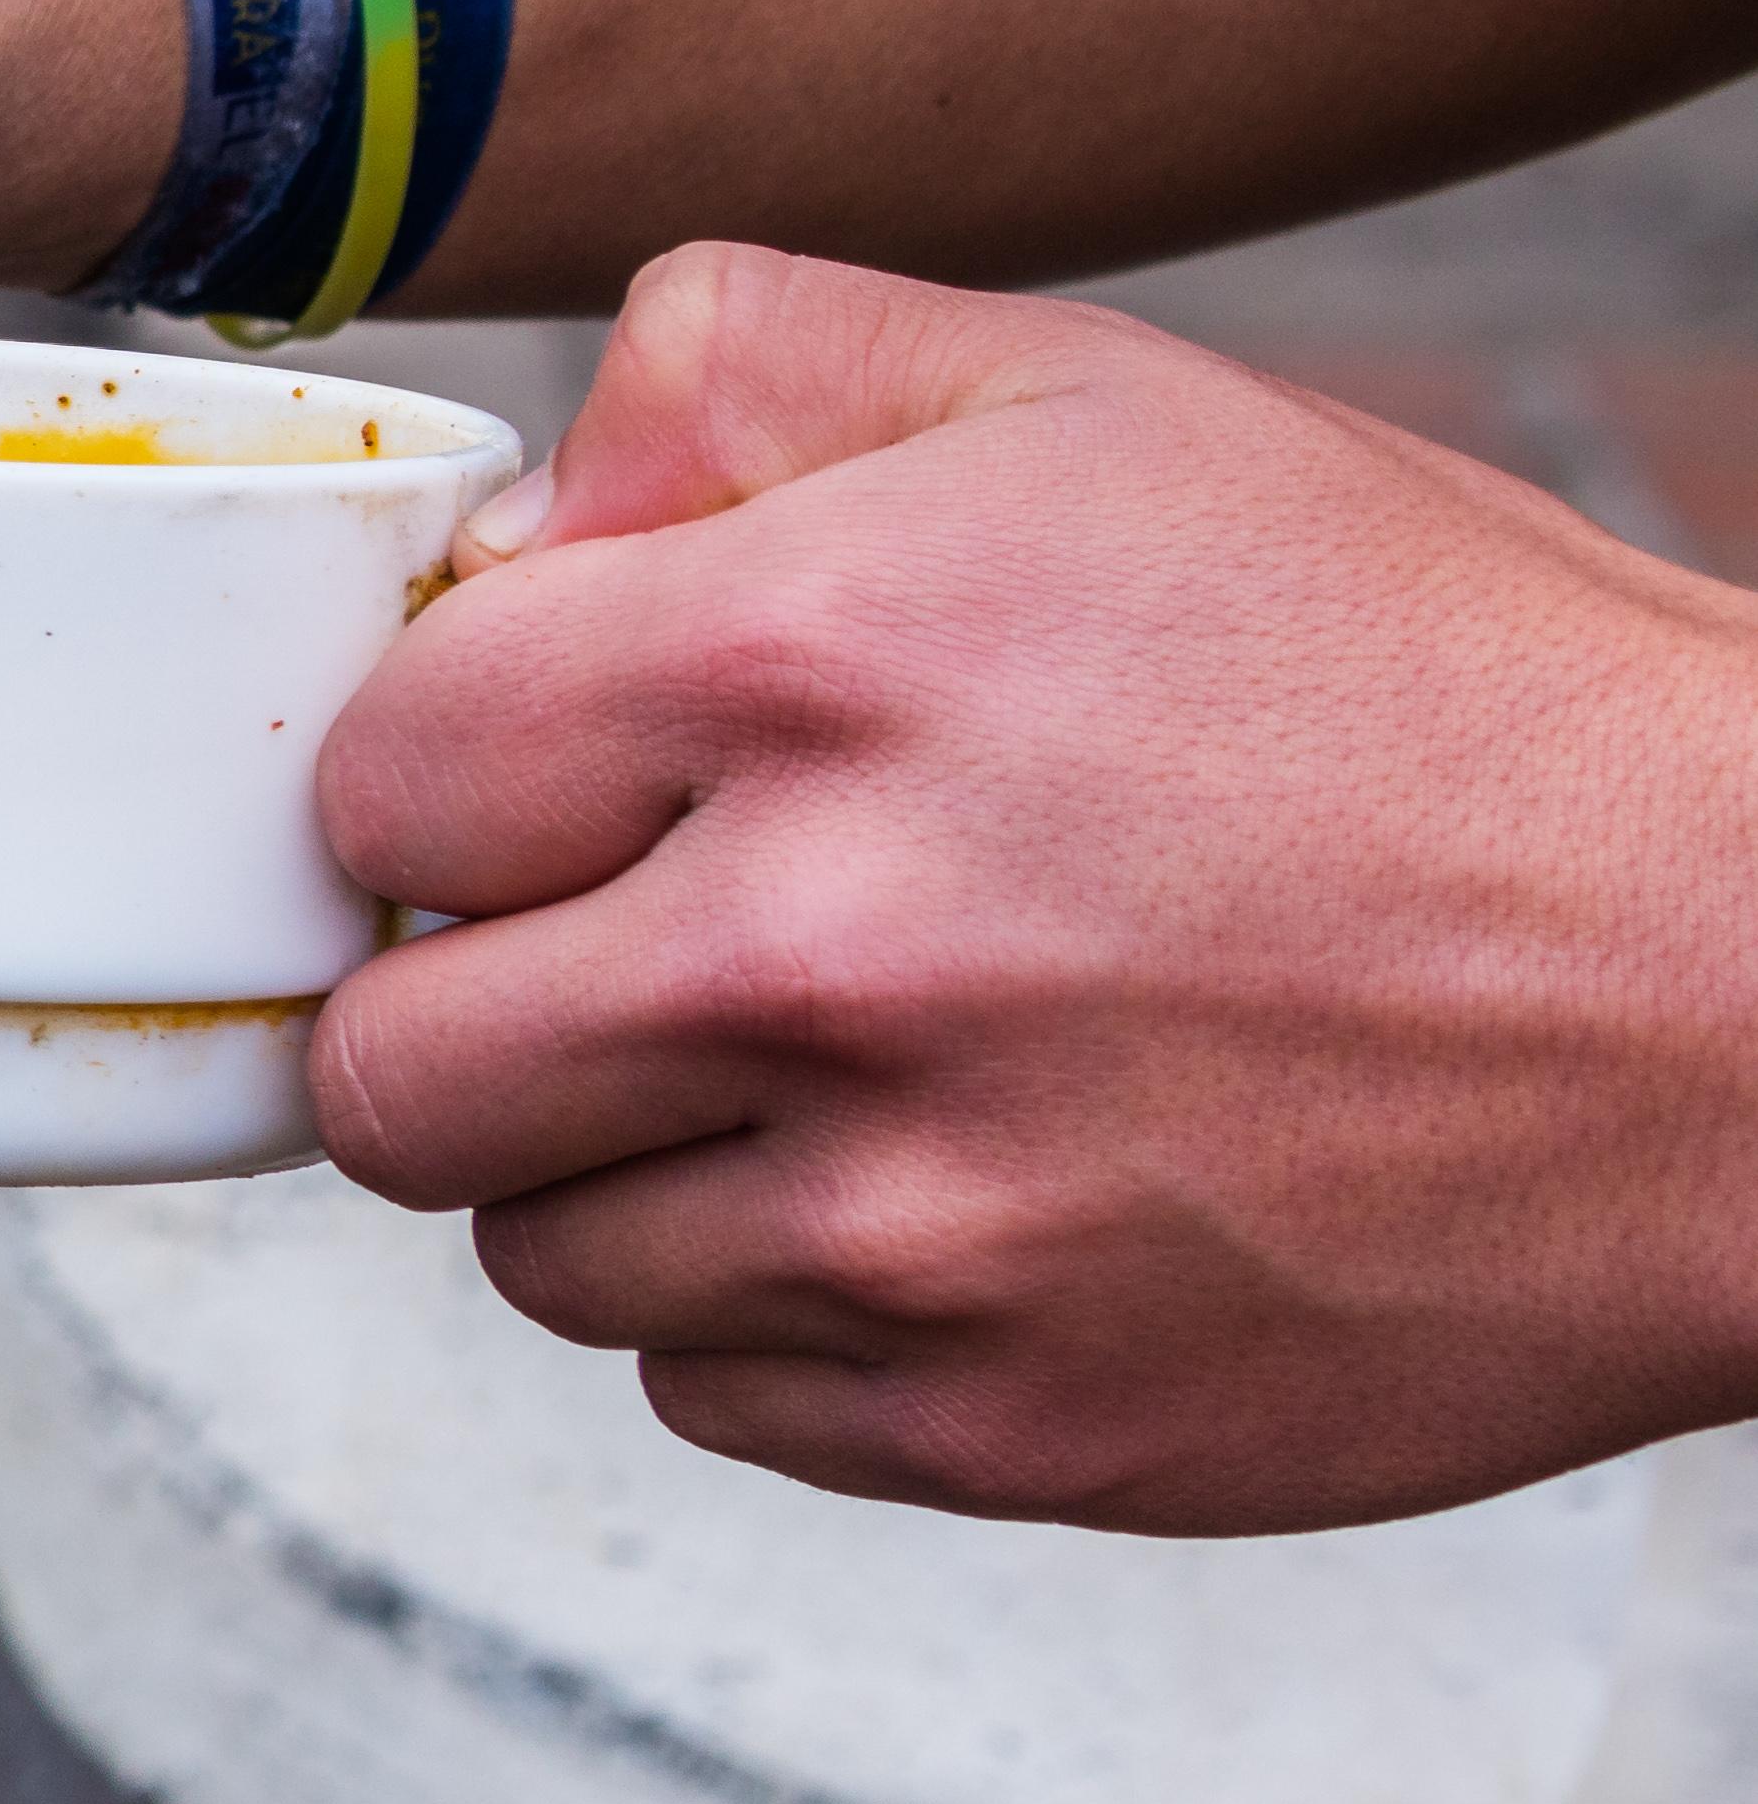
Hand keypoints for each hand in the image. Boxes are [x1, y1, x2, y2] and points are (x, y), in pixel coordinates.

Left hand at [309, 246, 1757, 1529]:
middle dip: (471, 1009)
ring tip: (840, 1065)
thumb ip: (736, 382)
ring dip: (626, 1168)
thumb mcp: (1089, 406)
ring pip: (532, 1250)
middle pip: (385, 1072)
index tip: (541, 795)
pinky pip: (706, 1385)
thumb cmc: (1433, 683)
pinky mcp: (992, 1421)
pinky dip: (784, 1306)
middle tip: (631, 957)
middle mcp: (820, 953)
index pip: (369, 785)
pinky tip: (960, 1183)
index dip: (442, 787)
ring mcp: (905, 1217)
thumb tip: (504, 518)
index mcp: (805, 664)